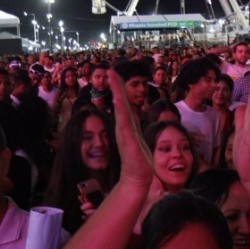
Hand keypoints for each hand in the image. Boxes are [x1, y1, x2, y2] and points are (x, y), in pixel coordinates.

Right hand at [108, 70, 153, 187]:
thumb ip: (135, 135)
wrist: (138, 178)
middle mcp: (124, 126)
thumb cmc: (140, 163)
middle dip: (115, 85)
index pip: (124, 103)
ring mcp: (125, 132)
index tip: (115, 76)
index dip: (119, 89)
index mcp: (128, 125)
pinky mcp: (127, 139)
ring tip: (111, 77)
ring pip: (120, 107)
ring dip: (116, 91)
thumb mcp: (139, 143)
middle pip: (120, 101)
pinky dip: (120, 109)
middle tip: (110, 70)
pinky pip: (123, 120)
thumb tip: (134, 131)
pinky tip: (118, 99)